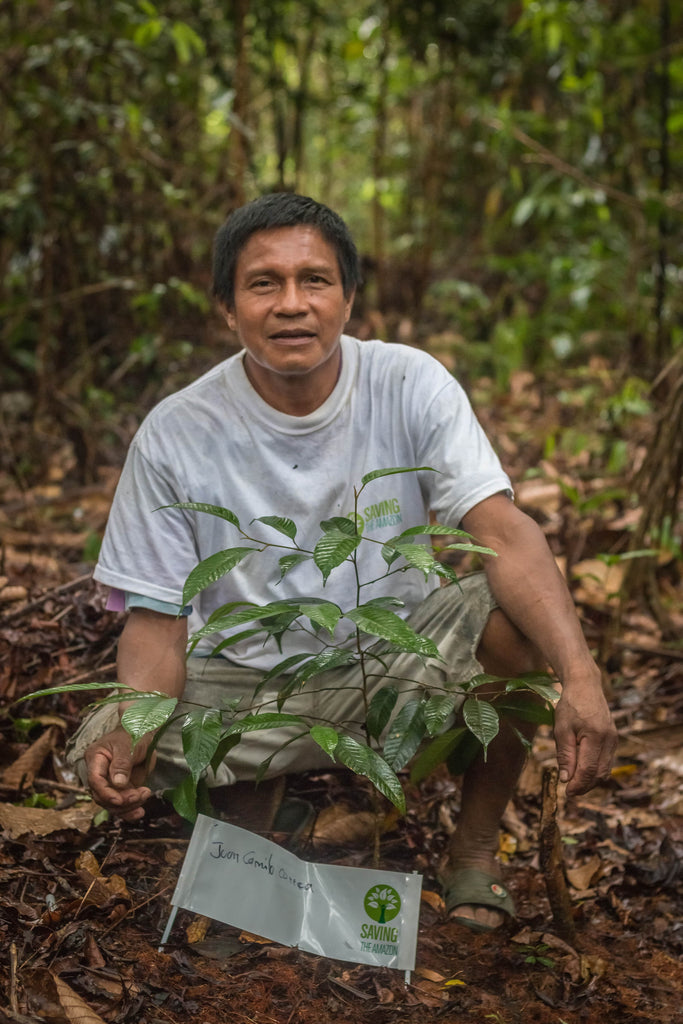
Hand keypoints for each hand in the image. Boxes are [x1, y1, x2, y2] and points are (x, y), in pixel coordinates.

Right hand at [84, 726, 154, 820]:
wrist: (143, 732)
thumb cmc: (133, 733)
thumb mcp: (128, 745)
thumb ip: (122, 764)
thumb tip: (118, 784)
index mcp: (95, 758)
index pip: (95, 780)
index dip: (106, 793)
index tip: (120, 799)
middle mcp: (99, 773)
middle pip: (102, 796)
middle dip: (121, 801)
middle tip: (141, 795)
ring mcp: (110, 782)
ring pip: (112, 804)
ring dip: (128, 806)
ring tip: (145, 795)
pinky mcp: (121, 788)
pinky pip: (122, 805)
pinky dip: (130, 810)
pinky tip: (140, 812)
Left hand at [553, 674, 617, 795]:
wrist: (585, 686)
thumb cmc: (570, 706)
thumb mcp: (561, 729)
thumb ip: (565, 755)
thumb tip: (566, 779)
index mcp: (596, 736)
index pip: (589, 769)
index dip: (578, 784)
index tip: (567, 793)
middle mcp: (609, 740)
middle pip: (600, 773)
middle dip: (585, 786)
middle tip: (570, 792)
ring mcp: (614, 740)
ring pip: (605, 770)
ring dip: (591, 780)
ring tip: (574, 784)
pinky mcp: (613, 740)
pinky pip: (606, 761)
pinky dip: (596, 770)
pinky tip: (582, 771)